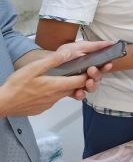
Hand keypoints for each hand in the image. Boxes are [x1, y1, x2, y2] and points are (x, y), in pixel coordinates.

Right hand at [0, 41, 115, 115]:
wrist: (2, 103)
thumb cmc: (17, 85)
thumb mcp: (34, 68)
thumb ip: (53, 61)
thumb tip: (69, 54)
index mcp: (56, 86)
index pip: (81, 81)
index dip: (91, 75)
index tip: (95, 68)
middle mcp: (56, 96)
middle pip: (77, 88)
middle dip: (85, 81)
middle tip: (88, 72)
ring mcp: (49, 103)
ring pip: (66, 94)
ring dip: (71, 86)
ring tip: (70, 77)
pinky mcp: (43, 107)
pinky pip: (55, 99)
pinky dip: (58, 92)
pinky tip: (51, 86)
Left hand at [55, 40, 115, 97]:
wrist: (47, 63)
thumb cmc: (64, 53)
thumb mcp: (78, 47)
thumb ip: (94, 46)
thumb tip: (111, 43)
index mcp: (91, 63)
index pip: (103, 66)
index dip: (106, 66)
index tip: (107, 64)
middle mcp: (87, 73)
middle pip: (98, 77)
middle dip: (97, 74)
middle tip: (91, 70)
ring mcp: (80, 82)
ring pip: (92, 87)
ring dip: (92, 85)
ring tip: (87, 82)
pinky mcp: (72, 90)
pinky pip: (80, 95)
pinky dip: (80, 94)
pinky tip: (78, 92)